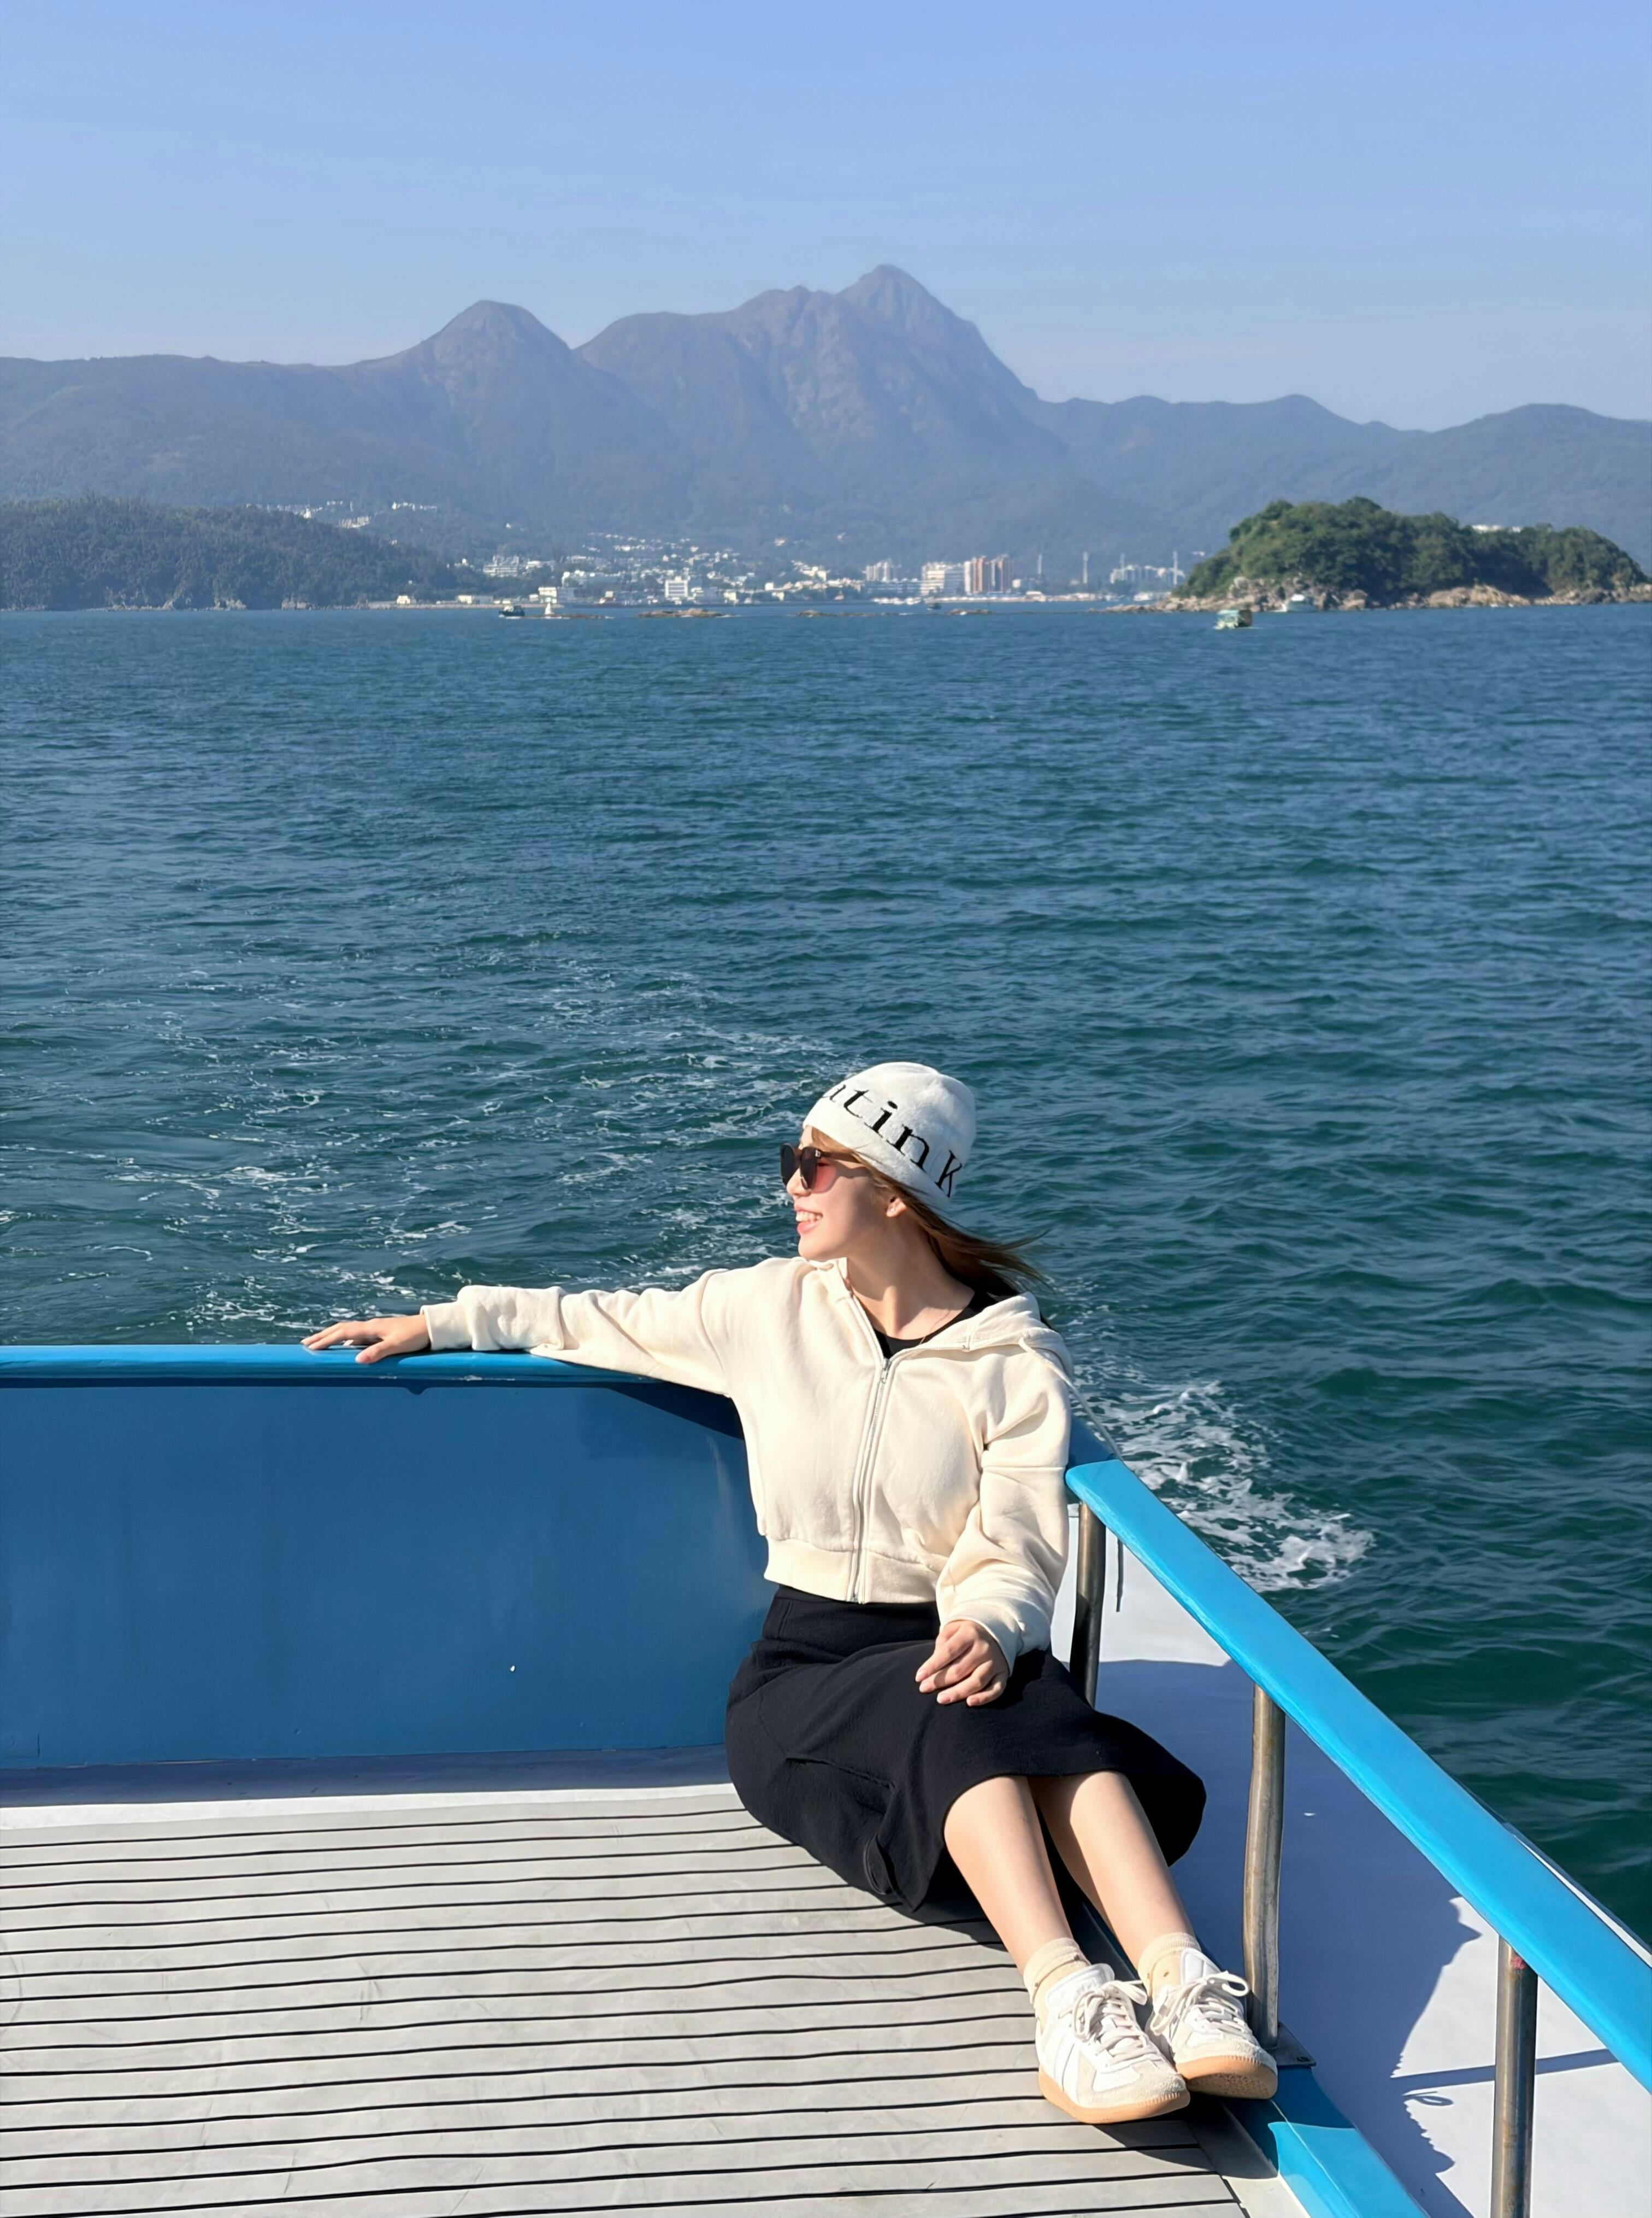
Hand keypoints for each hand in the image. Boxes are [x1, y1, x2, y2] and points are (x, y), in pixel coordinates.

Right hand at [301, 1313, 431, 1363]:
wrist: (431, 1327)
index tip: (310, 1347)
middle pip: (340, 1328)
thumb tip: (356, 1359)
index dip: (326, 1340)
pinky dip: (345, 1338)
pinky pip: (357, 1335)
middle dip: (322, 1336)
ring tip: (319, 1343)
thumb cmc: (415, 1336)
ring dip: (332, 1336)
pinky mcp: (381, 1332)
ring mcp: (375, 1329)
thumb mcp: (397, 1345)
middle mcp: (370, 1326)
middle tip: (305, 1343)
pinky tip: (344, 1345)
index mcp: (371, 1328)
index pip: (342, 1332)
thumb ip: (378, 1352)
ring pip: (347, 1330)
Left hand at [915, 1619, 1008, 1706]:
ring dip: (957, 1693)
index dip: (932, 1665)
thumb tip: (932, 1667)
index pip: (948, 1652)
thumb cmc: (967, 1631)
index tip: (919, 1677)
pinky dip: (984, 1698)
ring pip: (976, 1682)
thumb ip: (942, 1643)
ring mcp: (995, 1662)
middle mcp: (984, 1648)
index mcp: (970, 1633)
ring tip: (941, 1699)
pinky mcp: (1004, 1673)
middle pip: (960, 1669)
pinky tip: (969, 1702)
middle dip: (939, 1681)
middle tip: (924, 1689)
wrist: (997, 1628)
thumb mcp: (953, 1628)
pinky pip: (996, 1689)